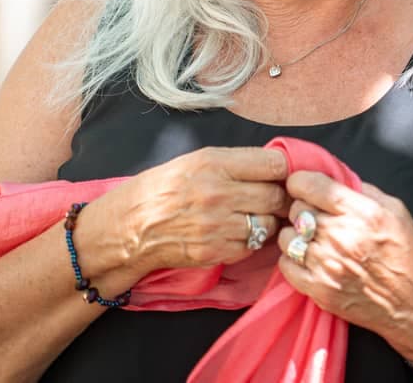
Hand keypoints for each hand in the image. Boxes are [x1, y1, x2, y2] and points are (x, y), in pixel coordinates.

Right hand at [85, 146, 291, 277]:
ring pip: (268, 224)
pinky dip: (251, 241)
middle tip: (277, 198)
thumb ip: (236, 162)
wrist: (128, 228)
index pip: (274, 164)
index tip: (283, 175)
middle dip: (281, 198)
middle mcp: (217, 193)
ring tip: (257, 216)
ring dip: (268, 221)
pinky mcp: (214, 252)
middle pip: (276, 196)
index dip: (284, 170)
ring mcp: (216, 226)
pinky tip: (239, 232)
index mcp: (214, 163)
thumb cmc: (162, 188)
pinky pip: (251, 246)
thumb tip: (276, 165)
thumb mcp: (196, 160)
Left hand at [276, 172, 412, 359]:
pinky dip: (293, 259)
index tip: (302, 185)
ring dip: (296, 235)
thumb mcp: (396, 210)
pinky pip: (286, 265)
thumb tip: (335, 179)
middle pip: (296, 209)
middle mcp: (341, 236)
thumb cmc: (409, 255)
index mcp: (362, 212)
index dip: (300, 181)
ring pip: (287, 237)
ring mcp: (327, 265)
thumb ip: (363, 191)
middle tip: (316, 215)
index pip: (311, 186)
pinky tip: (309, 259)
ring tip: (312, 239)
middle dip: (302, 208)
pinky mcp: (319, 290)